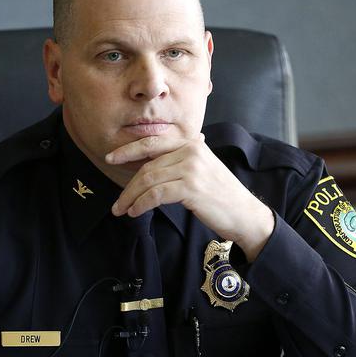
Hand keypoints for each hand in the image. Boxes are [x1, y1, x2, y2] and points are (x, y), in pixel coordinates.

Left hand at [107, 134, 273, 261]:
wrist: (244, 213)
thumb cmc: (220, 195)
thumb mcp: (200, 169)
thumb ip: (179, 160)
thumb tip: (150, 161)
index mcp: (192, 143)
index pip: (153, 143)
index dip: (129, 150)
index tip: (110, 158)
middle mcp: (191, 151)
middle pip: (148, 166)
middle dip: (128, 185)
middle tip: (116, 202)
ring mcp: (191, 168)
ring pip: (149, 180)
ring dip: (131, 197)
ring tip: (122, 210)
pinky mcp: (191, 187)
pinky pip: (156, 194)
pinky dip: (141, 204)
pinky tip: (135, 212)